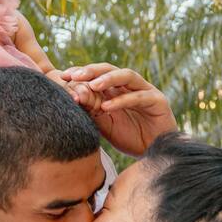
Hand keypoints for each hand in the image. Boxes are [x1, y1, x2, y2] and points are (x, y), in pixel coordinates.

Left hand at [62, 65, 176, 155]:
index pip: (97, 74)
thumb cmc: (128, 137)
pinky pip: (138, 97)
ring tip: (92, 85)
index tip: (63, 76)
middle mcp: (130, 85)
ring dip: (108, 79)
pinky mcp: (158, 101)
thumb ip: (91, 110)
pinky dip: (122, 100)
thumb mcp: (104, 124)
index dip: (81, 73)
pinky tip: (107, 107)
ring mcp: (145, 91)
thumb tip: (72, 96)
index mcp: (116, 88)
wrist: (153, 153)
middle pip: (110, 69)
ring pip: (126, 76)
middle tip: (75, 75)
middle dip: (92, 70)